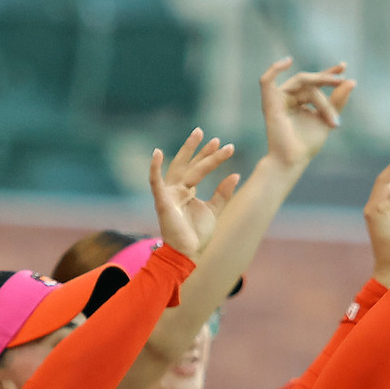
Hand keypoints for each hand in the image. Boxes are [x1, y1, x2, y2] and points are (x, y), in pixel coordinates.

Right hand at [148, 129, 238, 260]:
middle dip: (199, 149)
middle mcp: (177, 190)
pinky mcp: (163, 202)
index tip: (223, 144)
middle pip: (188, 164)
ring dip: (190, 152)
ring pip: (182, 169)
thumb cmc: (197, 235)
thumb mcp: (214, 210)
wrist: (189, 253)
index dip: (209, 156)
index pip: (198, 168)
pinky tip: (157, 153)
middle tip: (210, 134)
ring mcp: (169, 194)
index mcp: (187, 191)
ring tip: (198, 134)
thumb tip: (235, 175)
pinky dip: (154, 168)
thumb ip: (222, 193)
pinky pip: (156, 182)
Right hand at [260, 58, 355, 170]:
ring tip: (332, 118)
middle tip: (343, 83)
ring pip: (302, 84)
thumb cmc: (307, 145)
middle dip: (327, 83)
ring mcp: (278, 99)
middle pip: (311, 83)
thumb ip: (338, 101)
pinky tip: (287, 61)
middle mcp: (289, 97)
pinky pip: (267, 81)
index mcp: (301, 100)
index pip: (315, 82)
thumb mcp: (328, 119)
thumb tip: (351, 81)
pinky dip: (274, 69)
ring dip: (320, 99)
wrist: (293, 161)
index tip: (344, 66)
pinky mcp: (269, 103)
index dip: (329, 73)